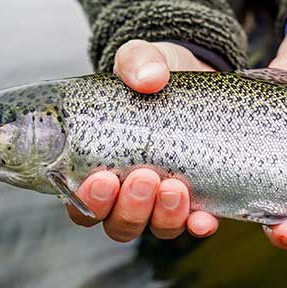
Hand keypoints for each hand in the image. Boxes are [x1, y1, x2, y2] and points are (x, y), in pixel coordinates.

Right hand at [66, 40, 219, 240]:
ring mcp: (164, 197)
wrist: (197, 75)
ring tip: (173, 187)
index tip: (103, 179)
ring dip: (163, 217)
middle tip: (143, 177)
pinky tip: (204, 220)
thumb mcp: (142, 59)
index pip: (82, 203)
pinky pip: (195, 223)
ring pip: (156, 228)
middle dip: (129, 208)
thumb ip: (137, 61)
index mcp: (101, 164)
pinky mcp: (199, 195)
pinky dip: (198, 226)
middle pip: (119, 223)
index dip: (89, 203)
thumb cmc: (156, 75)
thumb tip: (149, 79)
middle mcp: (129, 190)